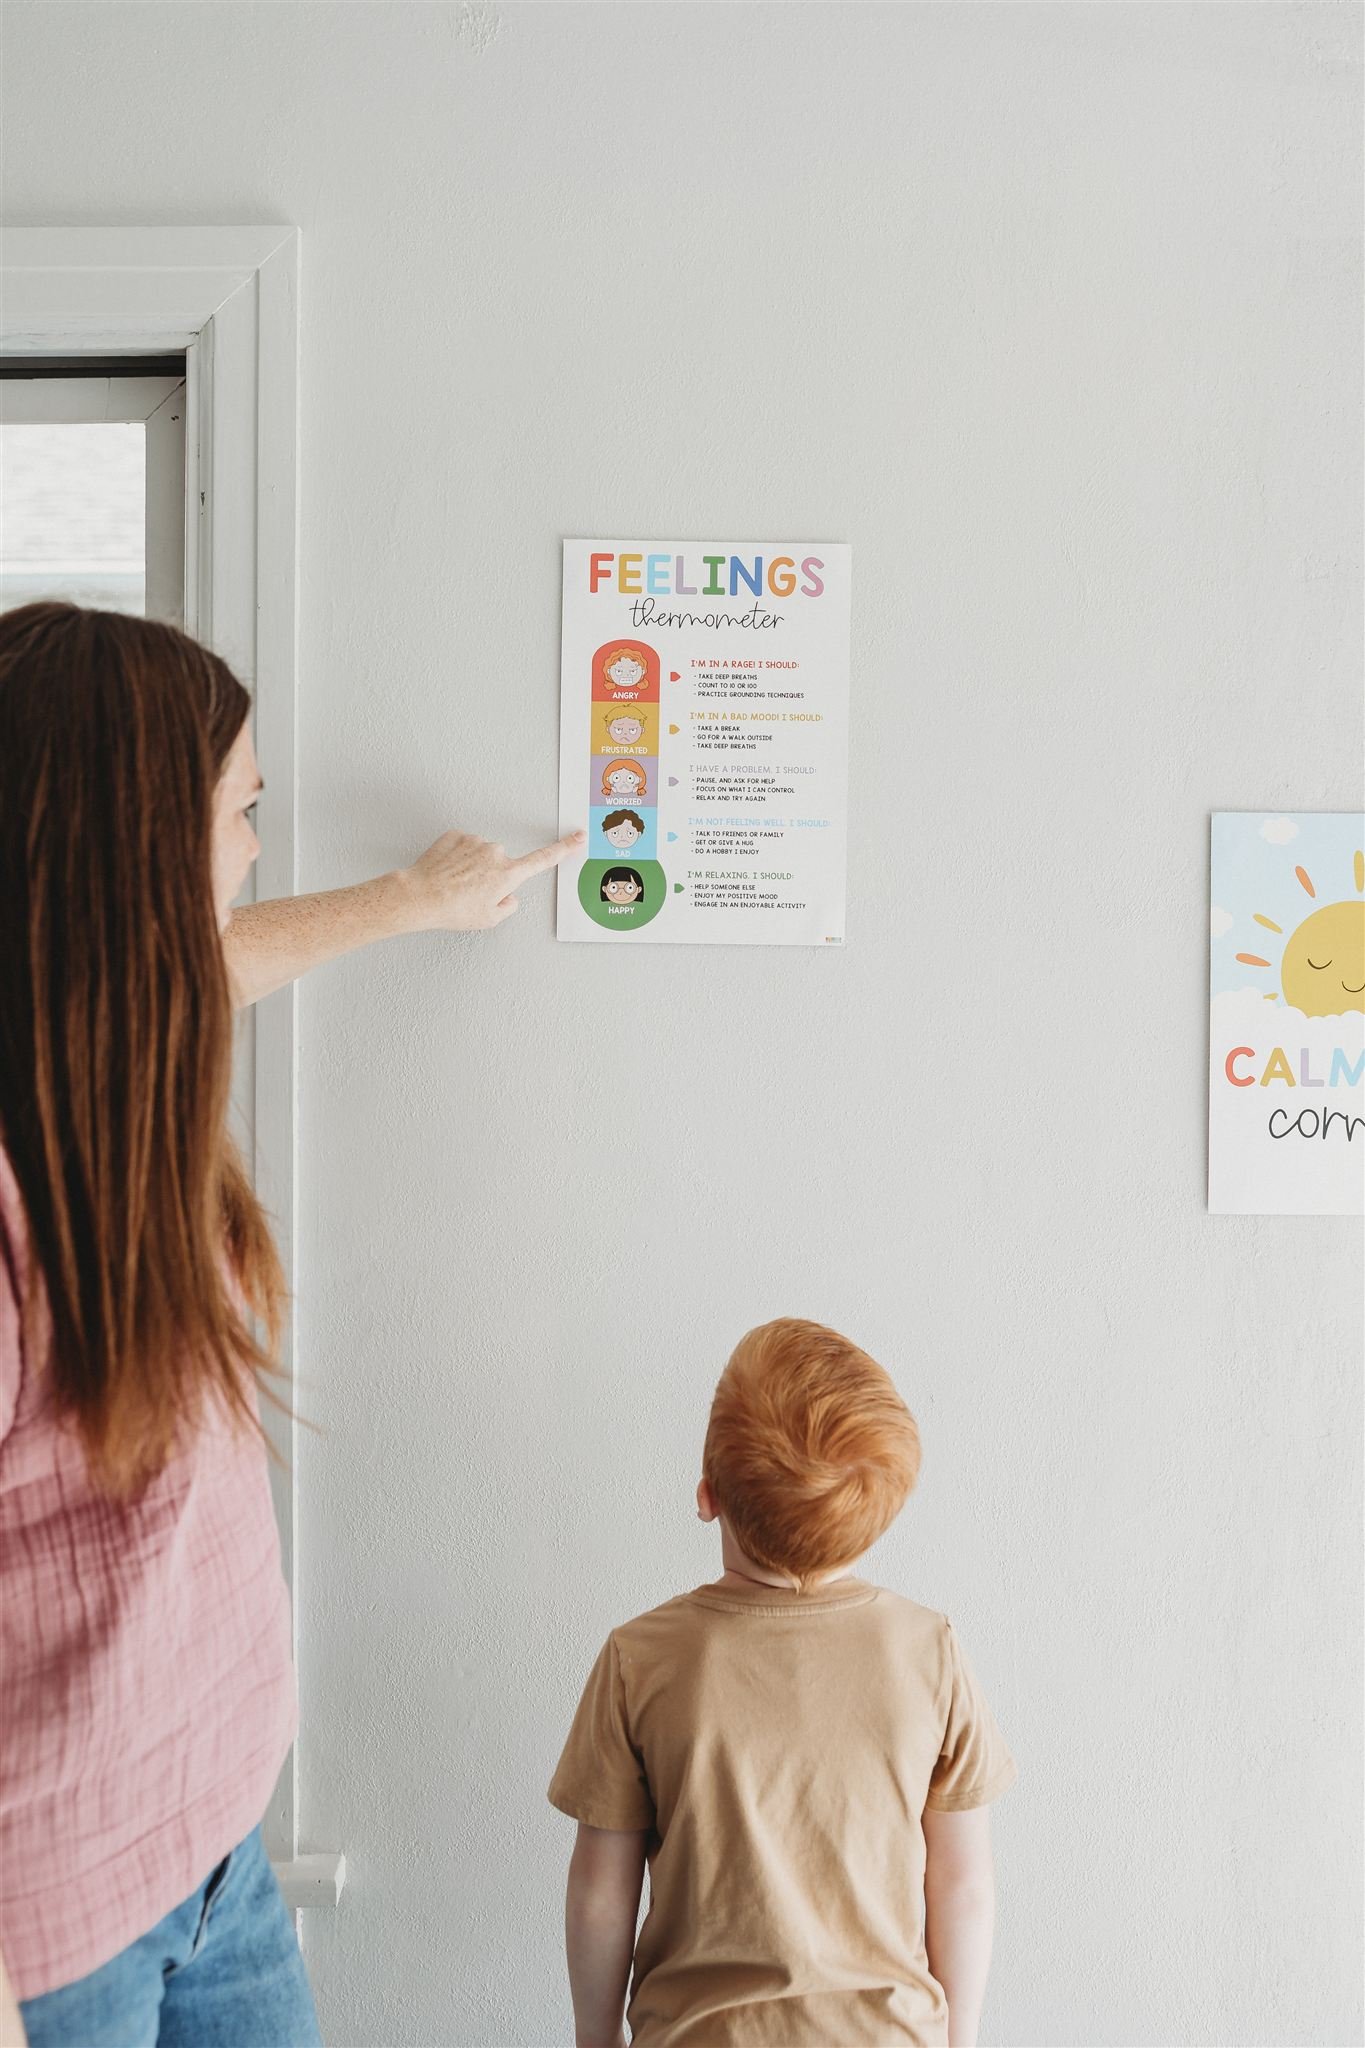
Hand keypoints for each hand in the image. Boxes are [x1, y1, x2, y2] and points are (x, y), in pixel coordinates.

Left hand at [398, 828, 585, 932]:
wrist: (421, 896)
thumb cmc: (453, 910)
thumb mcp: (488, 919)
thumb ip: (506, 906)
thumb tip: (509, 897)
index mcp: (508, 874)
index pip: (544, 859)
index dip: (564, 848)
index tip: (578, 837)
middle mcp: (496, 853)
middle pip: (501, 863)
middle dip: (491, 874)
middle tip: (471, 893)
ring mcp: (475, 842)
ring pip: (480, 853)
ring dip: (471, 866)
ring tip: (454, 884)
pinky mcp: (456, 835)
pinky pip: (462, 845)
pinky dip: (456, 857)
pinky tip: (446, 872)